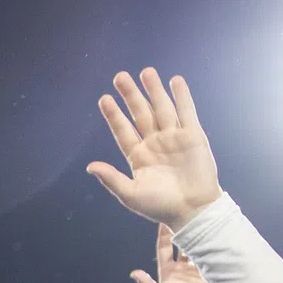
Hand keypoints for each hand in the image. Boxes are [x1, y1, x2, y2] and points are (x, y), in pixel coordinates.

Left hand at [87, 68, 220, 228]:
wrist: (193, 211)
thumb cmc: (160, 207)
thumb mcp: (131, 195)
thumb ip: (111, 179)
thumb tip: (89, 166)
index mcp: (138, 156)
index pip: (123, 130)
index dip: (114, 115)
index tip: (104, 98)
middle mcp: (155, 144)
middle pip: (141, 114)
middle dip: (131, 95)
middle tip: (120, 77)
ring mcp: (174, 138)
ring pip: (162, 108)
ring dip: (154, 90)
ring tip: (146, 71)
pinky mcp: (193, 136)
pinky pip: (187, 112)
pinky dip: (182, 96)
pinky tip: (175, 81)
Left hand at [132, 223, 216, 282]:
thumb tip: (134, 273)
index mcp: (167, 271)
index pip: (164, 247)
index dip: (164, 233)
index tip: (163, 218)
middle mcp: (181, 268)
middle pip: (181, 243)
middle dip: (183, 229)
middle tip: (185, 211)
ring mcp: (196, 270)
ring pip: (197, 247)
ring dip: (199, 235)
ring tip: (202, 218)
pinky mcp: (209, 274)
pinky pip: (211, 257)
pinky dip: (212, 247)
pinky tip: (216, 234)